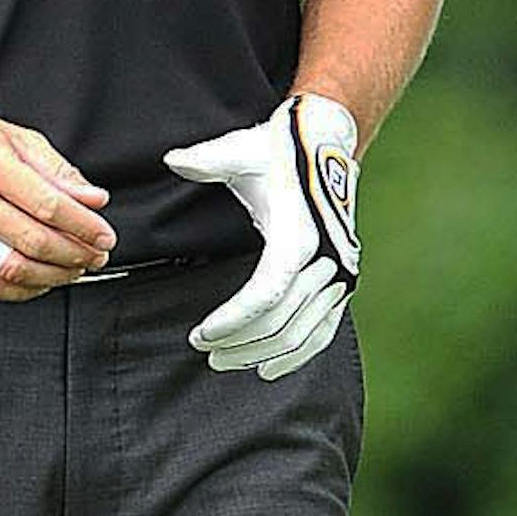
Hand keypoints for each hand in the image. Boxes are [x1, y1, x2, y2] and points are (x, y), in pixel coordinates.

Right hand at [0, 98, 114, 300]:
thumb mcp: (12, 137)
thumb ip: (55, 170)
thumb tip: (92, 199)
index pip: (48, 204)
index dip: (84, 226)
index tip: (103, 234)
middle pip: (33, 240)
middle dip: (75, 254)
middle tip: (95, 254)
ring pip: (12, 269)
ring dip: (53, 275)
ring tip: (73, 269)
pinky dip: (20, 291)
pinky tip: (40, 281)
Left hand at [164, 93, 358, 378]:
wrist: (325, 146)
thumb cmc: (275, 152)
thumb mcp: (239, 151)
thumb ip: (205, 160)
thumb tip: (171, 160)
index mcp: (299, 236)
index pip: (266, 294)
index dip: (233, 321)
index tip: (200, 335)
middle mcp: (327, 260)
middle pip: (280, 321)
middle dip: (238, 342)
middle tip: (202, 351)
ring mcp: (340, 274)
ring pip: (300, 333)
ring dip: (261, 353)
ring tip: (223, 360)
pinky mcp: (345, 281)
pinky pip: (324, 331)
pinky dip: (297, 355)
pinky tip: (266, 370)